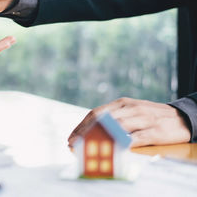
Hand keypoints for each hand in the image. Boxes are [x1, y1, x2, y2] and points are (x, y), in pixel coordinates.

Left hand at [68, 97, 190, 147]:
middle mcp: (130, 108)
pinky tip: (113, 150)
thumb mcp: (131, 111)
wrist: (182, 117)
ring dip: (99, 139)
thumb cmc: (151, 116)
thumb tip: (91, 131)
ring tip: (88, 149)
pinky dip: (123, 144)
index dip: (81, 126)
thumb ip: (114, 118)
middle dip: (85, 133)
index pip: (96, 113)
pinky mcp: (155, 131)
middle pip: (102, 120)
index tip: (72, 137)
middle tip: (74, 145)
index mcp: (122, 103)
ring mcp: (143, 119)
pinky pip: (136, 138)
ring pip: (117, 127)